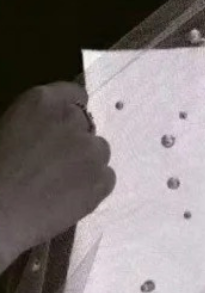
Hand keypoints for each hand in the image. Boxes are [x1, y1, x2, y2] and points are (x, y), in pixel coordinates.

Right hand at [0, 83, 115, 271]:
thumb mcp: (6, 131)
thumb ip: (32, 123)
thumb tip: (44, 130)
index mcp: (42, 102)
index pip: (74, 94)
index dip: (69, 110)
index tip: (62, 126)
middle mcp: (73, 120)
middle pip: (86, 125)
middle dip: (74, 140)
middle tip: (54, 162)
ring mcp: (92, 149)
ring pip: (98, 151)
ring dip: (85, 163)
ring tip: (59, 184)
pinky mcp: (102, 179)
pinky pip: (106, 178)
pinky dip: (92, 187)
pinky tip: (68, 199)